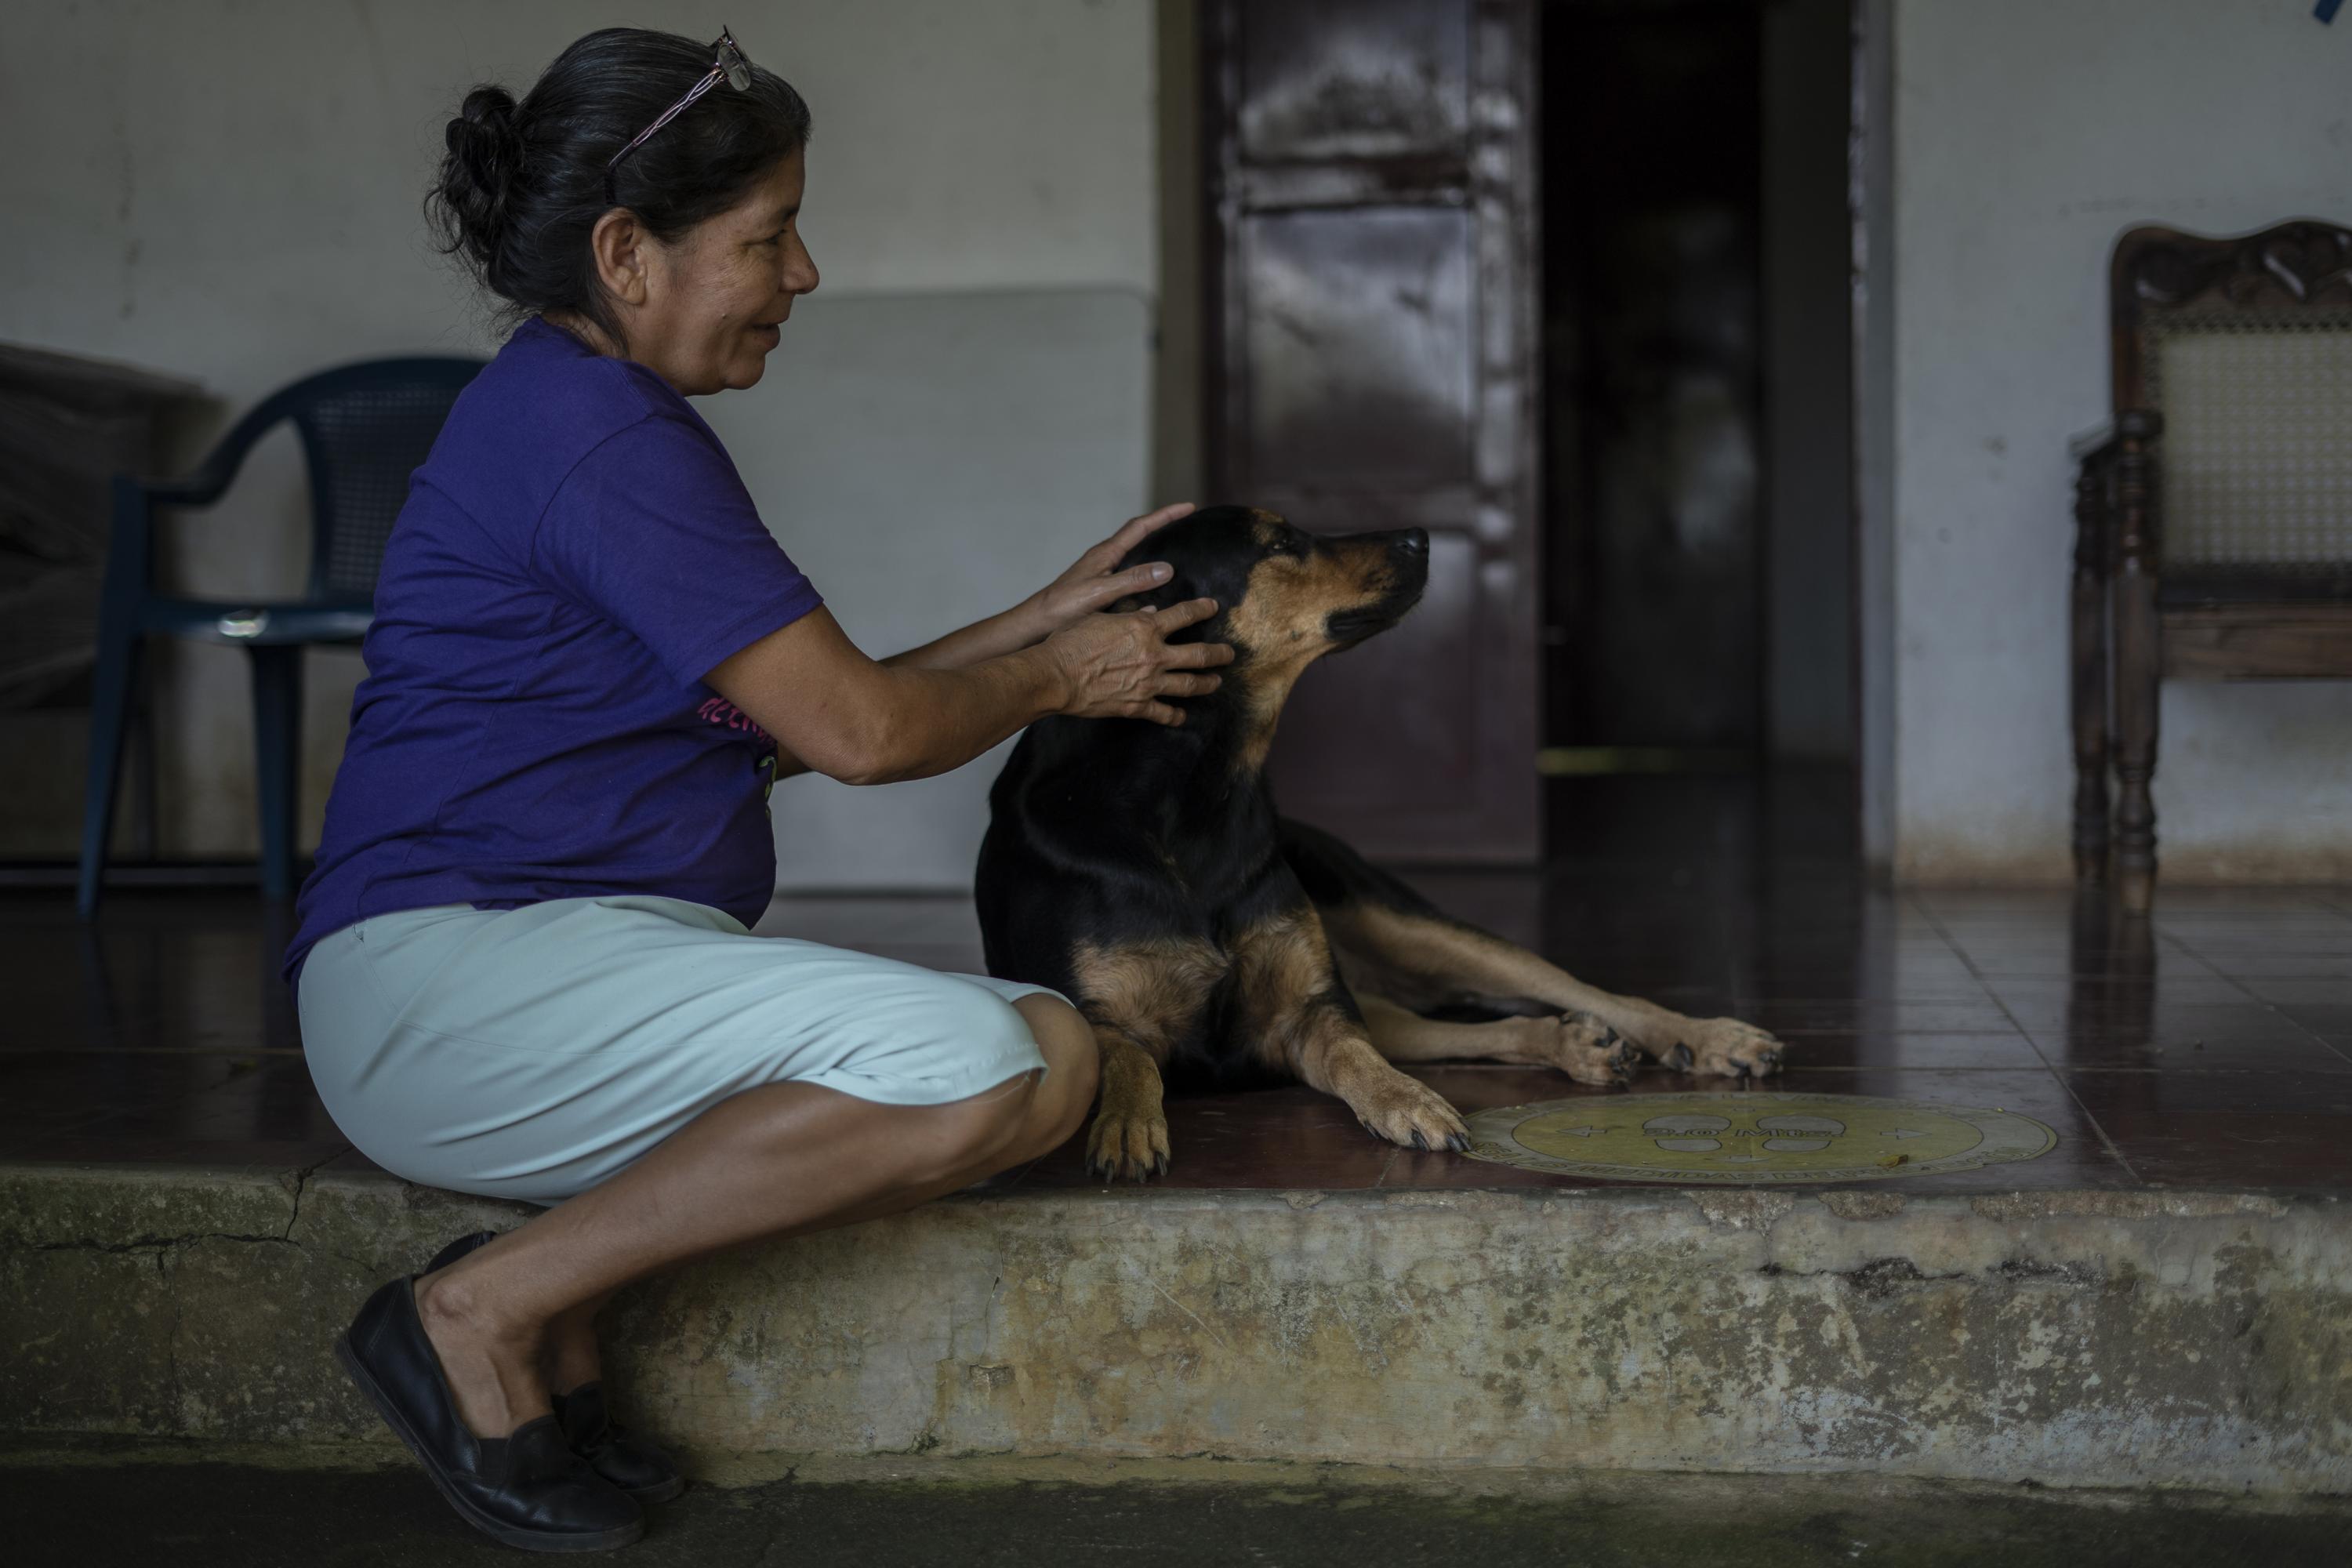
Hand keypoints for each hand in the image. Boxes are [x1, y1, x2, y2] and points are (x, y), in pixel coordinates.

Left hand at [1019, 503, 1196, 641]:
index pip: (1141, 527)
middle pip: (1139, 535)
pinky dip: (1148, 573)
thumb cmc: (1063, 606)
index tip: (1189, 508)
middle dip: (1163, 525)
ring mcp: (1103, 572)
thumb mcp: (1100, 592)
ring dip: (1156, 548)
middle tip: (1187, 522)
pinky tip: (1157, 588)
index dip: (1166, 515)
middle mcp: (1106, 559)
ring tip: (1178, 549)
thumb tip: (1167, 568)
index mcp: (1106, 553)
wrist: (1037, 623)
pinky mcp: (1102, 588)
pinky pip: (1131, 574)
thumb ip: (1132, 579)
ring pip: (1136, 555)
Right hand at [1042, 597, 1233, 725]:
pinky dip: (1176, 716)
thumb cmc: (1071, 642)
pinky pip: (1164, 713)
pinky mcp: (1138, 705)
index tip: (1213, 607)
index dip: (1201, 609)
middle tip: (1230, 653)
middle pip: (1199, 654)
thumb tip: (1149, 610)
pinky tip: (1183, 716)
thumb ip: (1129, 615)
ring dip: (1207, 683)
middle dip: (1219, 653)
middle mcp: (1154, 655)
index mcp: (1145, 628)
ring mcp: (1149, 683)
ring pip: (1190, 684)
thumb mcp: (1100, 617)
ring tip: (1217, 682)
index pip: (1183, 615)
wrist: (1056, 675)